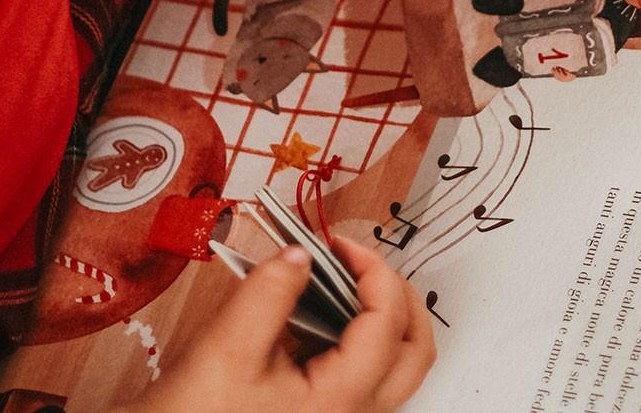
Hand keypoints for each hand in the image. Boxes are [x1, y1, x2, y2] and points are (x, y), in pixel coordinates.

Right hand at [116, 239, 434, 412]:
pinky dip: (354, 338)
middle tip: (358, 262)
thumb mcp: (226, 348)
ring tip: (340, 282)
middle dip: (395, 295)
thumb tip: (300, 254)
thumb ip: (269, 292)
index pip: (387, 322)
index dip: (372, 270)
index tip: (339, 244)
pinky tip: (316, 314)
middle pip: (414, 350)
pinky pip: (363, 376)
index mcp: (340, 401)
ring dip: (379, 316)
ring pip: (393, 365)